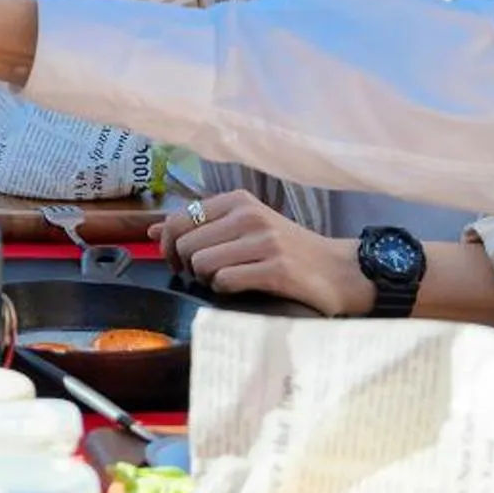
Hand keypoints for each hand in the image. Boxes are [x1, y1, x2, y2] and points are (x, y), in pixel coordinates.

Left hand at [156, 190, 372, 315]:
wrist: (340, 270)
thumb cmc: (287, 250)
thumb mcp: (245, 228)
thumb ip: (200, 227)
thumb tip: (153, 231)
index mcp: (238, 201)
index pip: (178, 218)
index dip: (169, 245)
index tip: (179, 261)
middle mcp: (249, 215)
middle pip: (185, 244)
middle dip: (188, 266)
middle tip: (206, 275)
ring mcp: (263, 241)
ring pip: (201, 263)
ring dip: (206, 280)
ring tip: (227, 281)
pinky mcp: (275, 269)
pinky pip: (224, 282)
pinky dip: (224, 291)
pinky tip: (241, 289)